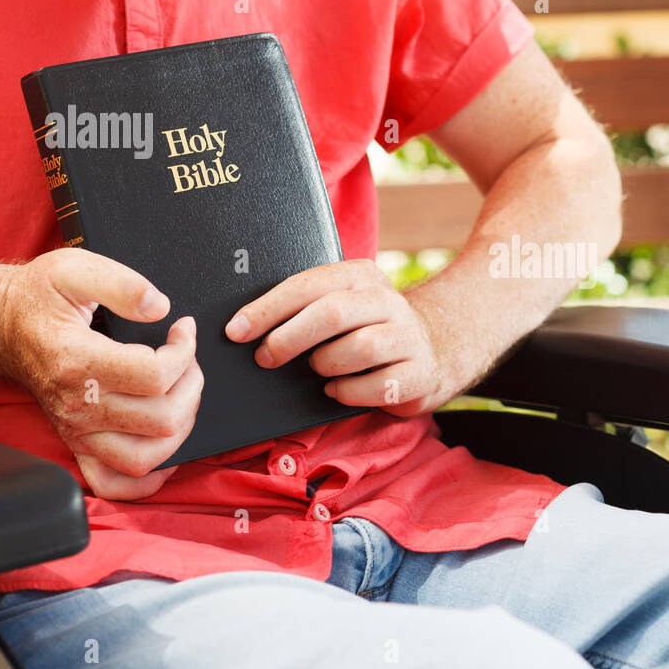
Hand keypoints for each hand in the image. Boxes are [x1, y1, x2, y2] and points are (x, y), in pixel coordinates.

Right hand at [0, 249, 202, 499]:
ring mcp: (77, 430)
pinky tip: (166, 449)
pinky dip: (148, 477)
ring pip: (146, 457)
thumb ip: (124, 284)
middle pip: (162, 419)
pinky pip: (115, 482)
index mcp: (79, 361)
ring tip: (181, 396)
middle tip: (187, 360)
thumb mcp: (75, 269)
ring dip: (180, 429)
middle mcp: (78, 405)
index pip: (155, 375)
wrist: (1, 325)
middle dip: (191, 386)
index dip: (185, 351)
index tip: (183, 329)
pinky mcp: (77, 443)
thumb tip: (161, 309)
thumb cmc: (39, 297)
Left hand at [225, 259, 450, 415]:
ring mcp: (409, 337)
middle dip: (289, 338)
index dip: (268, 309)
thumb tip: (243, 326)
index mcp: (361, 276)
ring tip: (318, 371)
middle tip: (265, 358)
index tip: (236, 331)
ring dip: (326, 365)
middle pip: (332, 313)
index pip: (308, 285)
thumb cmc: (364, 329)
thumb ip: (305, 306)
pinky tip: (338, 390)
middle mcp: (388, 301)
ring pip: (359, 349)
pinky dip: (349, 392)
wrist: (432, 349)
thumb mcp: (341, 304)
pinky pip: (378, 386)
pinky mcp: (420, 373)